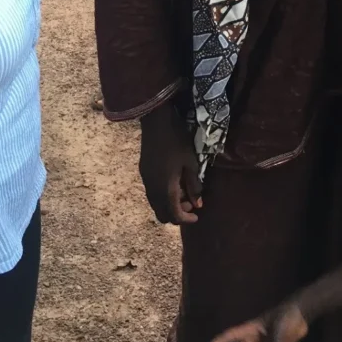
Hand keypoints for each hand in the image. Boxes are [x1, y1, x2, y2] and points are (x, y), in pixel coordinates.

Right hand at [139, 103, 202, 224]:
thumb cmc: (177, 141)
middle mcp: (152, 188)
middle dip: (177, 214)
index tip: (197, 216)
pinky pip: (152, 193)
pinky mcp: (143, 172)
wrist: (156, 122)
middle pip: (162, 214)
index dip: (186, 219)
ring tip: (183, 191)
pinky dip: (162, 196)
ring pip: (155, 204)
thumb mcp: (191, 163)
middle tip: (191, 203)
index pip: (174, 215)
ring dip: (169, 204)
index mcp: (165, 188)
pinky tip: (172, 182)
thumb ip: (194, 185)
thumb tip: (198, 204)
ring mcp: (146, 180)